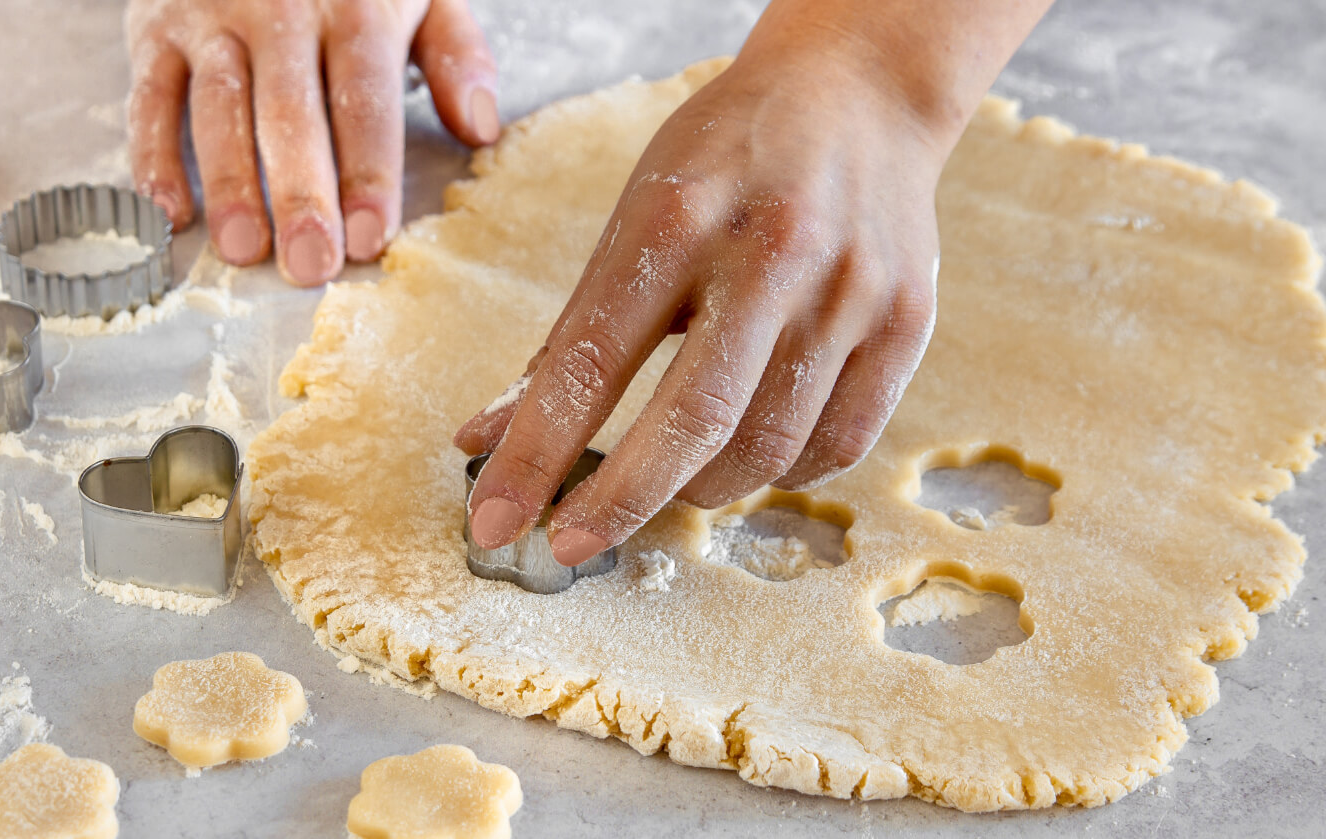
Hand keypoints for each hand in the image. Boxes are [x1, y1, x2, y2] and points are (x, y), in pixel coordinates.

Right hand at [125, 0, 498, 282]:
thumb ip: (456, 55)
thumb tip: (481, 129)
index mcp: (355, 8)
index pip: (363, 100)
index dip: (368, 172)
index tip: (372, 236)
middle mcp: (279, 11)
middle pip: (290, 112)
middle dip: (300, 193)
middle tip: (309, 263)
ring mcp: (212, 19)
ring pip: (219, 107)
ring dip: (229, 182)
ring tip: (244, 248)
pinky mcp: (156, 28)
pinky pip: (149, 96)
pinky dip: (152, 155)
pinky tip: (168, 211)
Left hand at [454, 49, 949, 566]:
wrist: (860, 92)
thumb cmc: (725, 159)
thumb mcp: (635, 217)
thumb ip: (570, 336)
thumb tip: (486, 438)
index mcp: (678, 219)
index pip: (591, 362)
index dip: (536, 454)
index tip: (496, 521)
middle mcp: (768, 253)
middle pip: (691, 420)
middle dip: (619, 500)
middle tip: (570, 545)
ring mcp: (847, 291)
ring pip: (768, 446)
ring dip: (700, 489)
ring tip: (670, 483)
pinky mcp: (905, 320)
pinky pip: (838, 443)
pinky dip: (780, 474)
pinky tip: (748, 458)